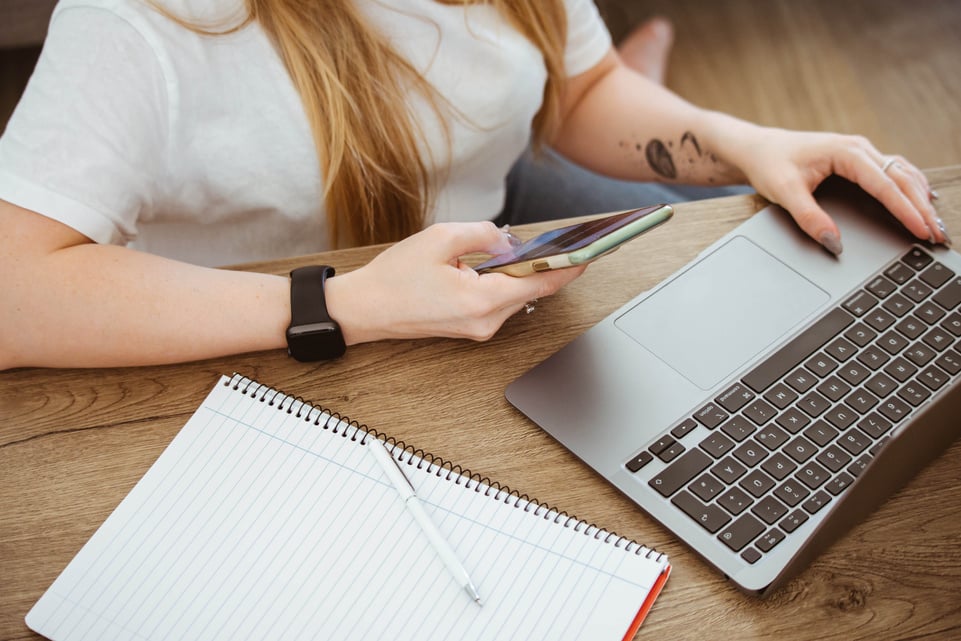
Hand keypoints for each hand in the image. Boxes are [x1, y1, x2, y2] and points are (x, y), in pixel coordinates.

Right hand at [325, 222, 584, 343]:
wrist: (366, 309)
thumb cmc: (395, 277)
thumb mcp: (441, 238)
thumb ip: (484, 234)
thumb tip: (510, 240)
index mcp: (482, 301)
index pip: (541, 284)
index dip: (569, 267)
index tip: (590, 253)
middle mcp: (486, 321)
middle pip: (532, 291)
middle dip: (547, 266)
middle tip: (565, 241)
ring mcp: (479, 329)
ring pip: (517, 296)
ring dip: (524, 273)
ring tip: (531, 249)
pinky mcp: (471, 328)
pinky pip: (500, 302)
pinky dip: (507, 283)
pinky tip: (504, 264)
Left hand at [731, 127, 946, 253]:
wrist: (760, 149)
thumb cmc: (771, 165)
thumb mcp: (784, 193)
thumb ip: (809, 218)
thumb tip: (833, 242)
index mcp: (846, 152)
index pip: (885, 185)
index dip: (906, 210)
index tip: (921, 230)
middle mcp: (859, 149)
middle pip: (902, 179)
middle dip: (922, 208)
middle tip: (938, 235)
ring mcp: (862, 152)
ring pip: (903, 173)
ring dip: (921, 197)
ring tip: (935, 224)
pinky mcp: (859, 159)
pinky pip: (894, 171)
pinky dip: (911, 187)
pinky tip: (923, 200)